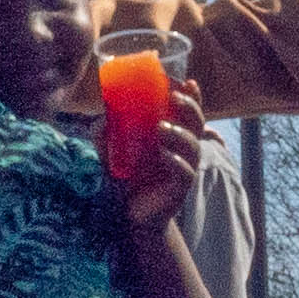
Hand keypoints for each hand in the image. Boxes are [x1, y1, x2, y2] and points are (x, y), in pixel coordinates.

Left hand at [113, 69, 212, 232]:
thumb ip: (106, 137)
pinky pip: (185, 172)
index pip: (188, 111)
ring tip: (161, 127)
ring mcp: (184, 168)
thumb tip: (100, 118)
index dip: (192, 95)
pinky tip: (164, 154)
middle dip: (190, 106)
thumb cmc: (126, 181)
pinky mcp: (180, 189)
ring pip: (194, 146)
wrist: (131, 217)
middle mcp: (183, 149)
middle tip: (173, 96)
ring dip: (180, 133)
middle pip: (198, 123)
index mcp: (172, 136)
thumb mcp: (112, 155)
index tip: (185, 80)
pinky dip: (176, 160)